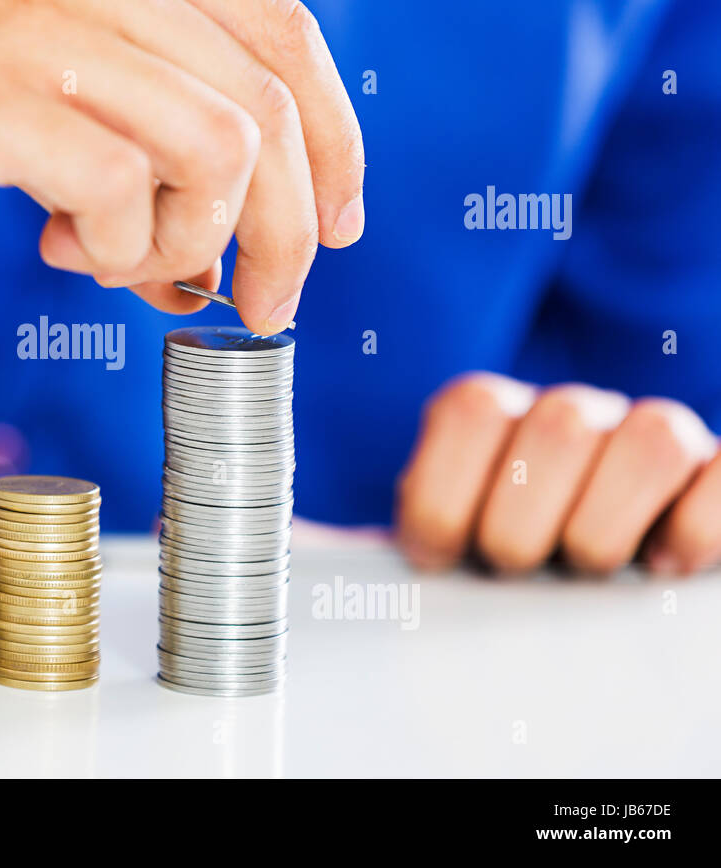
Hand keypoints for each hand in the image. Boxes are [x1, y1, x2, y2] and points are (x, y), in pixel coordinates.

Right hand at [0, 0, 363, 334]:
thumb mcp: (30, 31)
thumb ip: (126, 94)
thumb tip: (207, 223)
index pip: (286, 42)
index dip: (334, 146)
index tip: (330, 228)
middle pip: (272, 114)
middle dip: (287, 234)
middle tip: (256, 300)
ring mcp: (46, 22)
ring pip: (218, 155)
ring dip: (189, 245)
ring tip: (119, 261)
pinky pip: (120, 191)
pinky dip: (115, 247)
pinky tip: (57, 245)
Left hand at [395, 373, 720, 574]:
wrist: (573, 581)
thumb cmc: (492, 570)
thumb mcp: (435, 547)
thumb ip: (383, 539)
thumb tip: (309, 552)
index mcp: (494, 417)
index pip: (473, 408)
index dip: (445, 491)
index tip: (437, 559)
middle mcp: (575, 413)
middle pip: (559, 426)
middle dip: (523, 524)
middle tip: (514, 571)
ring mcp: (655, 435)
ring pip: (651, 438)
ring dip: (604, 528)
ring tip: (584, 572)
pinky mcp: (717, 474)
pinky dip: (693, 530)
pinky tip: (660, 569)